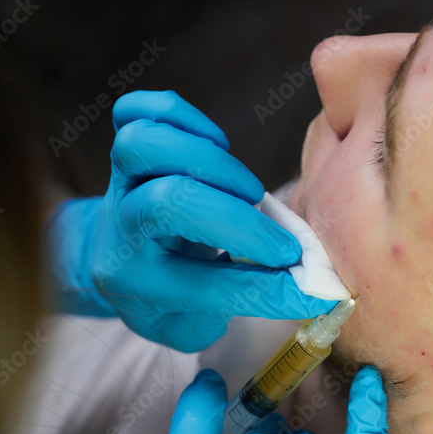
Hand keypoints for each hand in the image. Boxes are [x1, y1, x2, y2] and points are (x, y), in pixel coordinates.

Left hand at [44, 90, 336, 350]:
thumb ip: (249, 302)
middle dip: (236, 219)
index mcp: (137, 282)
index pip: (202, 287)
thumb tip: (314, 289)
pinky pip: (134, 111)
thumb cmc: (167, 294)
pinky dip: (179, 116)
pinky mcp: (125, 145)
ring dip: (208, 161)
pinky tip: (213, 142)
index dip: (263, 288)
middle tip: (279, 240)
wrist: (117, 259)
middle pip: (168, 202)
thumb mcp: (197, 322)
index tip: (310, 290)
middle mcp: (122, 227)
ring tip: (245, 189)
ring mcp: (118, 180)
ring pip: (143, 146)